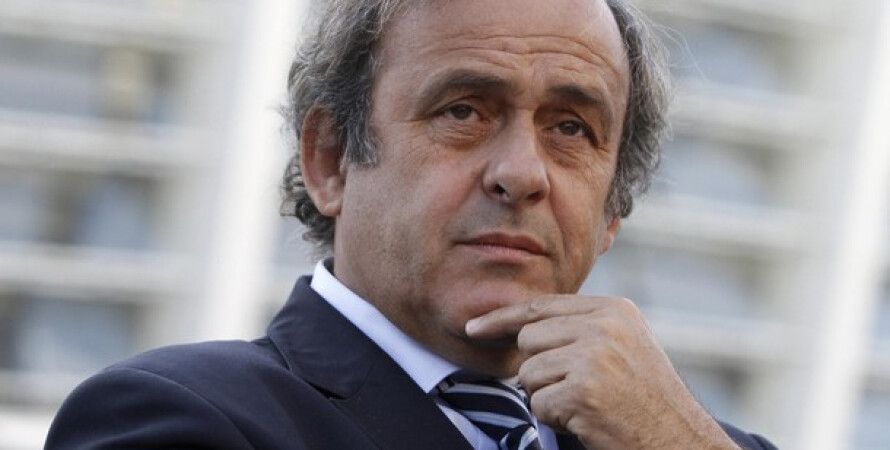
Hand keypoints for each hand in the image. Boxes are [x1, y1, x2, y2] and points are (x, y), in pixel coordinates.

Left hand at [465, 296, 740, 449]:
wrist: (680, 440)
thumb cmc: (647, 400)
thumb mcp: (625, 346)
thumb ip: (582, 328)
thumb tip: (525, 326)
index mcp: (614, 309)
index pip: (542, 306)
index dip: (502, 318)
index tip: (473, 328)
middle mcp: (604, 325)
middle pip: (529, 338)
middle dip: (539, 369)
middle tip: (577, 389)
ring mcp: (594, 356)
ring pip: (528, 372)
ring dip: (547, 396)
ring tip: (587, 405)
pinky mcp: (583, 390)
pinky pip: (538, 403)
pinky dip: (555, 418)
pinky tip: (587, 420)